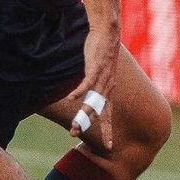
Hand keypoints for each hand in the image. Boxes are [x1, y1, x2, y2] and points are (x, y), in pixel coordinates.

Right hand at [68, 25, 119, 148]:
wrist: (109, 32)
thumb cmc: (102, 51)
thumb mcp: (99, 71)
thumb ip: (95, 82)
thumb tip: (89, 89)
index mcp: (107, 90)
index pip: (108, 115)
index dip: (108, 131)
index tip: (109, 147)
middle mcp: (107, 88)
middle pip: (100, 113)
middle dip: (94, 129)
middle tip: (87, 144)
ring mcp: (102, 78)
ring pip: (92, 102)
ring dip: (83, 117)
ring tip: (74, 129)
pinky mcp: (96, 67)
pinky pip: (87, 83)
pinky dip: (79, 91)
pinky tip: (70, 99)